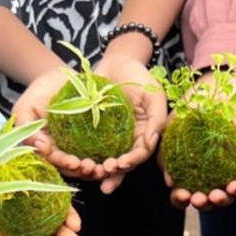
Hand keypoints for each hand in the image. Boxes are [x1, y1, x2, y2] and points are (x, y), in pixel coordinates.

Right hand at [14, 66, 103, 179]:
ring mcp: (79, 148)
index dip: (64, 163)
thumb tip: (41, 148)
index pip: (55, 161)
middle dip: (82, 170)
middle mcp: (63, 152)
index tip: (73, 163)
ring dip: (96, 169)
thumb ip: (27, 129)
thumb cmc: (38, 93)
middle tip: (91, 167)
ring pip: (88, 164)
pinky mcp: (95, 140)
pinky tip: (115, 159)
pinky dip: (108, 158)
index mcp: (47, 149)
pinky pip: (102, 152)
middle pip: (73, 168)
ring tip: (104, 168)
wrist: (60, 78)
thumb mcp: (25, 108)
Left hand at [93, 54, 166, 192]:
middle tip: (104, 172)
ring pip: (107, 161)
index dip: (132, 161)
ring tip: (92, 173)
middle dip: (114, 172)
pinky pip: (90, 149)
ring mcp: (112, 139)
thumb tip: (151, 143)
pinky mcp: (95, 134)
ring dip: (100, 170)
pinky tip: (77, 163)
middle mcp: (129, 142)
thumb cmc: (139, 76)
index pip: (140, 154)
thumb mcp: (154, 95)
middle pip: (123, 164)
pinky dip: (85, 157)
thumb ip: (157, 119)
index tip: (122, 163)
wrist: (116, 62)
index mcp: (145, 136)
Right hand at [166, 76, 235, 209]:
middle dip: (201, 203)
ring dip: (221, 200)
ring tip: (216, 195)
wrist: (219, 83)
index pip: (183, 192)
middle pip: (205, 198)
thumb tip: (169, 180)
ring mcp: (228, 167)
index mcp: (189, 169)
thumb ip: (166, 152)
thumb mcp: (173, 126)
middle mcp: (208, 172)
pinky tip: (233, 187)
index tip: (181, 195)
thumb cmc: (194, 104)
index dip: (181, 199)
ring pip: (226, 194)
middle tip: (199, 198)